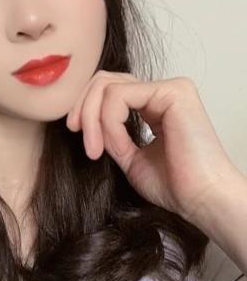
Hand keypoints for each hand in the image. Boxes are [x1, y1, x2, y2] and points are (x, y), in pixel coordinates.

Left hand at [66, 70, 239, 224]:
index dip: (86, 110)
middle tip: (79, 137)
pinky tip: (117, 146)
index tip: (82, 140)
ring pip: (107, 86)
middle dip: (83, 108)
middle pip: (104, 80)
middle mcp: (163, 91)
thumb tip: (83, 119)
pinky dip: (109, 123)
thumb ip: (111, 134)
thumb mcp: (130, 157)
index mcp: (155, 104)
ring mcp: (169, 88)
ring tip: (98, 149)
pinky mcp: (172, 92)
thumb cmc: (175, 186)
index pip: (109, 90)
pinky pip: (119, 97)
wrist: (202, 200)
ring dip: (93, 119)